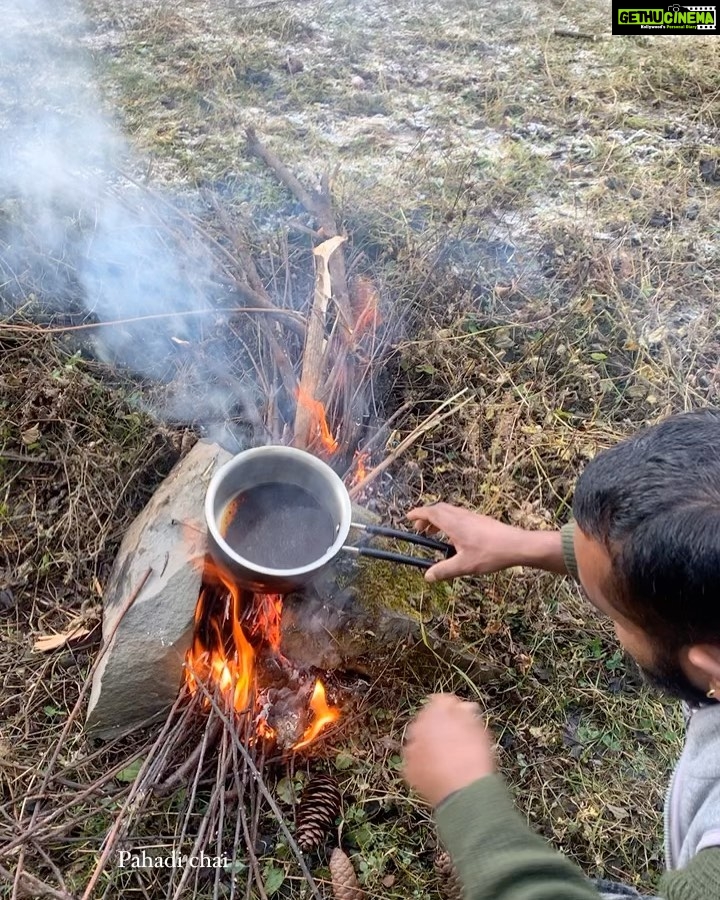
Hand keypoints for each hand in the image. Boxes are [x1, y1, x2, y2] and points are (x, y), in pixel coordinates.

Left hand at [402, 694, 494, 806]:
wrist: (466, 794)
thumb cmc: (476, 760)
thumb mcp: (479, 731)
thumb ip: (467, 714)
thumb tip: (463, 707)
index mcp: (436, 712)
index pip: (440, 700)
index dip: (452, 708)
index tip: (461, 716)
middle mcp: (418, 726)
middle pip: (427, 720)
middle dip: (438, 726)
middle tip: (454, 739)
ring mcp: (411, 749)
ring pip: (419, 741)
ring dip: (428, 745)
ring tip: (446, 758)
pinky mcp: (408, 770)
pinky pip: (415, 761)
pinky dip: (423, 764)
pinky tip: (438, 771)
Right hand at [407, 503, 529, 581]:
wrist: (517, 545)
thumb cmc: (491, 553)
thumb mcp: (464, 565)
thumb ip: (444, 570)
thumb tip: (428, 576)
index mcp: (454, 523)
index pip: (430, 513)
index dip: (418, 514)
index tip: (408, 517)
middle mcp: (461, 516)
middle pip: (439, 509)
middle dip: (426, 517)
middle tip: (420, 529)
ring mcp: (472, 517)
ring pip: (450, 512)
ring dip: (438, 519)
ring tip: (434, 533)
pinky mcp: (480, 521)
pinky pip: (459, 516)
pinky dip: (450, 521)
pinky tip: (454, 536)